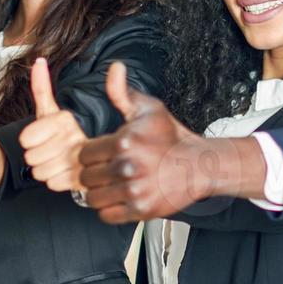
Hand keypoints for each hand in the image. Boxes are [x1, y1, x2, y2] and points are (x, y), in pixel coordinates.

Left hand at [19, 58, 86, 191]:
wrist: (91, 157)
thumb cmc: (63, 134)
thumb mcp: (51, 111)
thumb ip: (41, 88)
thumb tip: (38, 60)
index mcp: (65, 119)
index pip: (25, 139)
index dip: (28, 141)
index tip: (41, 137)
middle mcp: (76, 137)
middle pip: (31, 157)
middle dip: (36, 157)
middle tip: (50, 151)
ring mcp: (81, 160)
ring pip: (40, 173)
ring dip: (45, 170)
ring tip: (58, 162)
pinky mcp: (85, 179)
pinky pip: (52, 184)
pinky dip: (56, 181)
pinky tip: (66, 172)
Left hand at [79, 62, 222, 222]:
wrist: (199, 165)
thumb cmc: (171, 136)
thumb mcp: (149, 109)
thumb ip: (123, 93)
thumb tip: (114, 68)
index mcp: (124, 142)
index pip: (83, 154)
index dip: (91, 154)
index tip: (102, 154)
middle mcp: (127, 167)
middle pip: (85, 177)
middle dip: (93, 173)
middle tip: (107, 170)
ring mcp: (133, 191)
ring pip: (92, 198)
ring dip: (99, 192)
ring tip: (111, 184)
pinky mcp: (140, 210)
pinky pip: (106, 215)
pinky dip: (109, 208)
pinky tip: (119, 196)